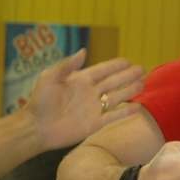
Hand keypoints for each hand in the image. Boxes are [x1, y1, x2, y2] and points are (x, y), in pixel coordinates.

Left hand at [23, 49, 144, 150]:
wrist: (36, 128)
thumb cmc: (39, 102)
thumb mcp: (49, 78)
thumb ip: (67, 65)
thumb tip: (84, 51)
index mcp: (80, 80)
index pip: (103, 70)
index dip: (115, 65)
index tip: (128, 60)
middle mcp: (90, 93)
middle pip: (114, 82)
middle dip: (128, 75)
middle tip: (142, 69)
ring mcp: (94, 108)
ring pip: (117, 97)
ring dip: (130, 90)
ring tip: (143, 84)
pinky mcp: (95, 123)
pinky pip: (114, 116)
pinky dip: (126, 111)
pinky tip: (138, 107)